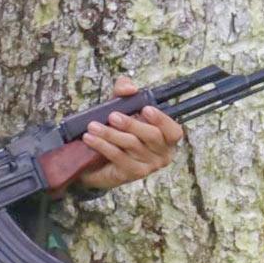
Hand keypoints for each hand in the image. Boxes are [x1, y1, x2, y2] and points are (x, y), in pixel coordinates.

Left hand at [76, 76, 185, 190]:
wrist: (97, 162)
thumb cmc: (116, 131)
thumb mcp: (120, 108)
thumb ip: (125, 93)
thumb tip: (130, 88)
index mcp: (166, 138)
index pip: (174, 131)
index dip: (162, 120)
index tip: (145, 109)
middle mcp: (163, 153)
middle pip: (151, 136)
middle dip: (131, 124)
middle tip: (111, 116)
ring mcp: (149, 166)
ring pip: (132, 146)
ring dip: (110, 134)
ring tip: (92, 126)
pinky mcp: (132, 174)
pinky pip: (118, 157)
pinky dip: (103, 146)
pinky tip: (90, 139)